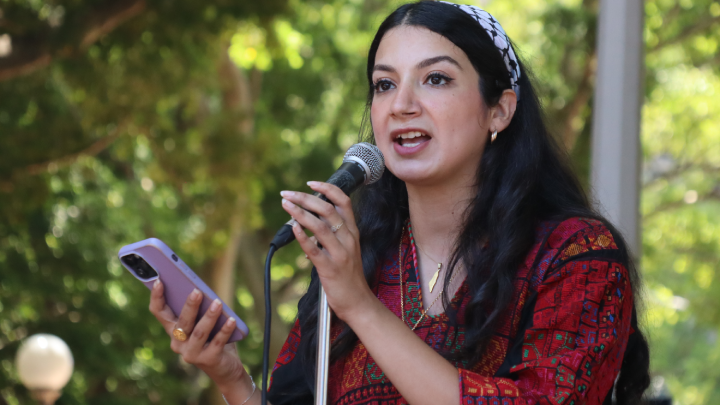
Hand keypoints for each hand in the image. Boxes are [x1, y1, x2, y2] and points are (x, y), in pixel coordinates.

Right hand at [149, 281, 249, 392]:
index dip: (157, 297)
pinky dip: (225, 330)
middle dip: (190, 306)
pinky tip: (232, 320)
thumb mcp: (203, 322)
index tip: (159, 280)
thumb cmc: (212, 338)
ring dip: (209, 316)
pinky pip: (217, 342)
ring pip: (199, 332)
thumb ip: (200, 309)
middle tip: (197, 291)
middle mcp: (178, 343)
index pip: (159, 312)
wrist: (225, 367)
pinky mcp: (208, 360)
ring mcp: (191, 353)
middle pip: (182, 322)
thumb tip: (203, 290)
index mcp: (173, 330)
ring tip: (218, 303)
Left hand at [280, 181, 375, 320]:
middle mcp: (348, 239)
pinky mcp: (330, 268)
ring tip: (286, 205)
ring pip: (320, 226)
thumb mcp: (346, 249)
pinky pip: (314, 250)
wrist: (358, 302)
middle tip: (287, 193)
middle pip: (328, 210)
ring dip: (300, 213)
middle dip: (305, 198)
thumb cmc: (349, 276)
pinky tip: (292, 228)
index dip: (327, 189)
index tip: (310, 183)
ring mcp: (340, 253)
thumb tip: (307, 222)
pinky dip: (302, 237)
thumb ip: (331, 234)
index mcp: (352, 232)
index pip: (343, 202)